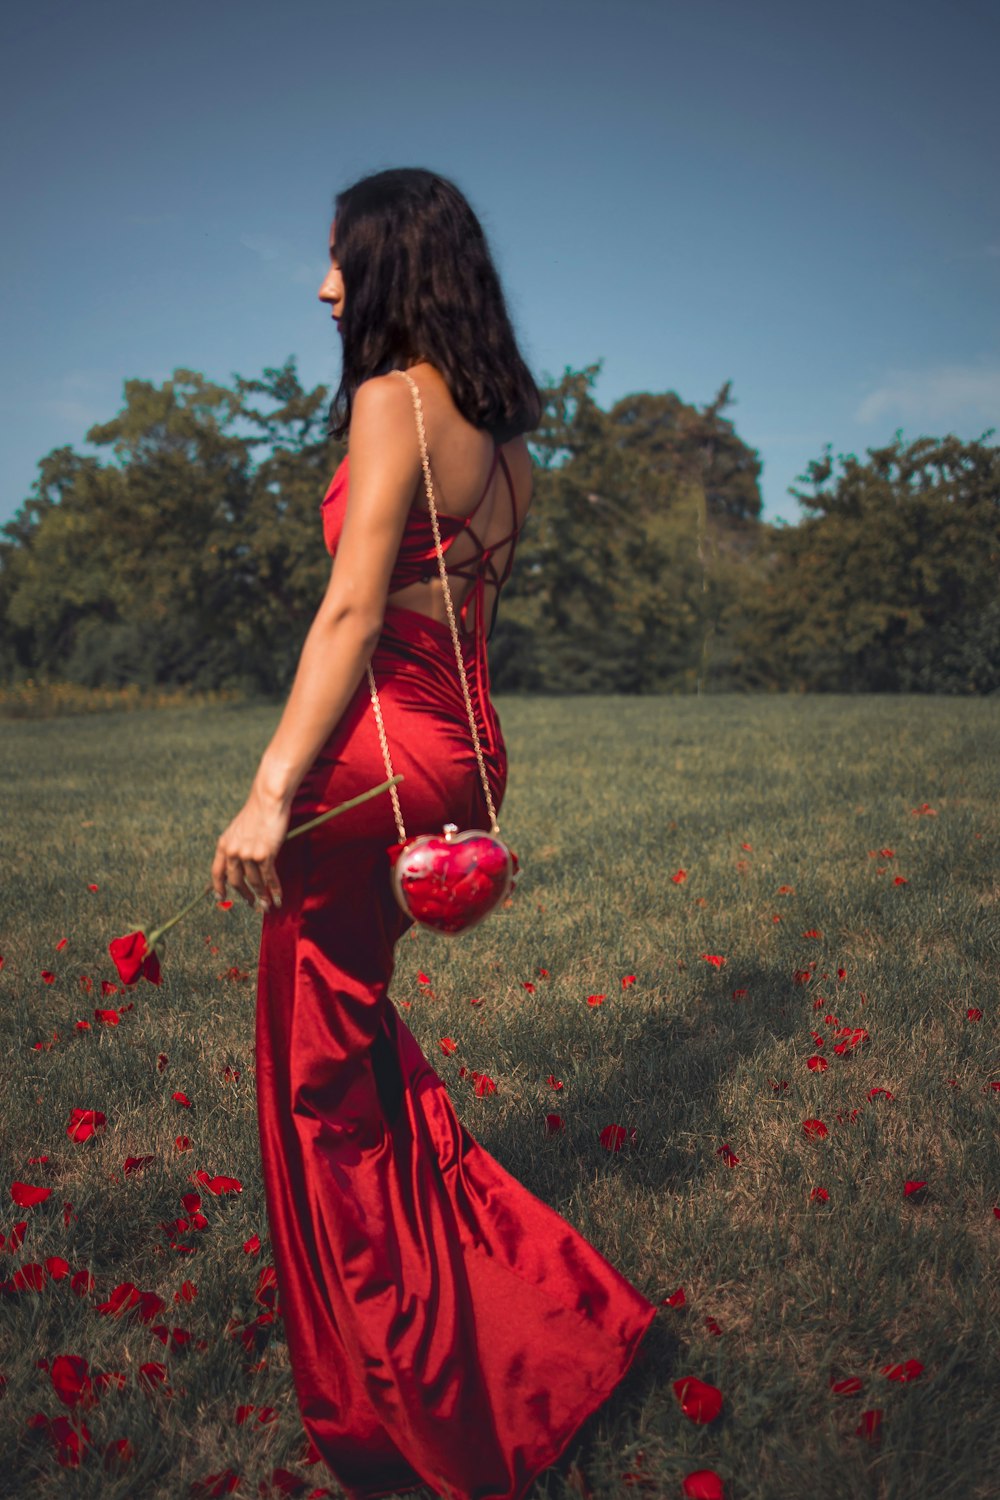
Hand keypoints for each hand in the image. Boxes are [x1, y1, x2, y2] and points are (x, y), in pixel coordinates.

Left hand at [212, 786, 289, 910]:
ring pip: (254, 882)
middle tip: (251, 904)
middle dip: (244, 895)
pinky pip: (269, 878)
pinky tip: (277, 899)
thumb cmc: (257, 812)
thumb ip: (236, 847)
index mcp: (224, 845)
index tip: (221, 898)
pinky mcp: (264, 855)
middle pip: (236, 882)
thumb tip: (241, 865)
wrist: (268, 801)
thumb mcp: (238, 830)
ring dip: (262, 896)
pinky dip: (274, 890)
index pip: (217, 873)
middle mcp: (233, 852)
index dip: (218, 888)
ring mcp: (248, 855)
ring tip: (266, 905)